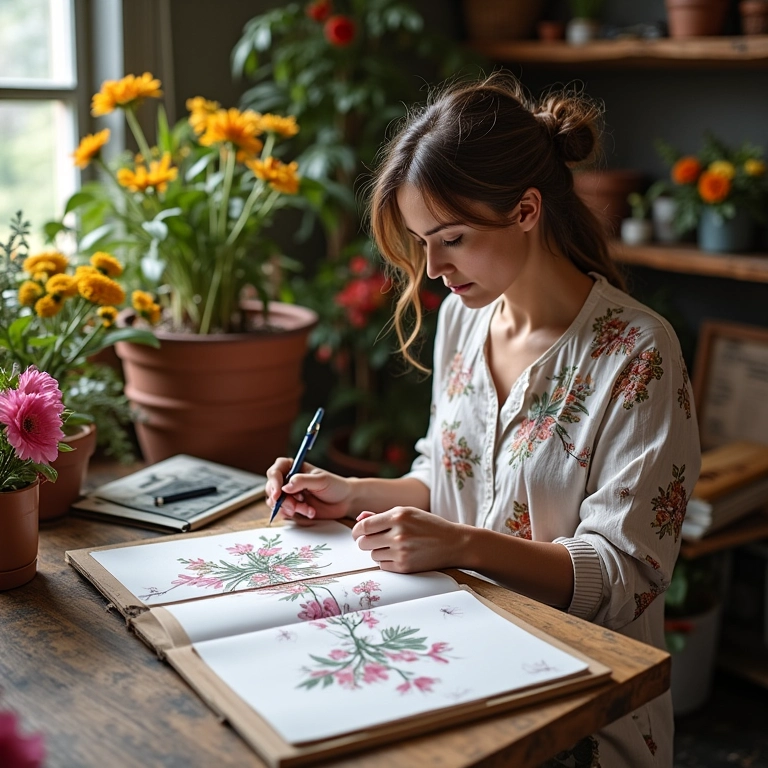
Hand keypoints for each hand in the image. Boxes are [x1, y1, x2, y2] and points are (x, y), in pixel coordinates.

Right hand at [265, 458, 351, 519]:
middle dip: (282, 500)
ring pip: (277, 503)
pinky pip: (285, 513)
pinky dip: (296, 515)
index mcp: (294, 468)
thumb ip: (302, 481)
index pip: (275, 471)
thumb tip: (285, 487)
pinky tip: (310, 512)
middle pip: (271, 489)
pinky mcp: (293, 508)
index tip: (278, 493)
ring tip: (308, 509)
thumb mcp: (321, 480)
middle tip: (295, 506)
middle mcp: (288, 481)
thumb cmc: (335, 486)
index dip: (273, 482)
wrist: (345, 502)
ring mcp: (290, 495)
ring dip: (291, 508)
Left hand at [351, 507, 468, 571]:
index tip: (358, 534)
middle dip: (365, 542)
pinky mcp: (405, 566)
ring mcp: (401, 551)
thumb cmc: (428, 525)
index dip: (357, 531)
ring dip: (378, 552)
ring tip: (393, 547)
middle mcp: (398, 533)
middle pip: (364, 543)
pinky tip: (399, 555)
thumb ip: (381, 515)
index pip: (364, 526)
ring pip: (373, 555)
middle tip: (374, 541)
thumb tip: (359, 519)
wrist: (453, 543)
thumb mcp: (407, 513)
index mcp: (398, 515)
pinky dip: (387, 561)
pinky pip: (382, 566)